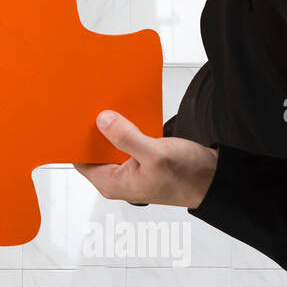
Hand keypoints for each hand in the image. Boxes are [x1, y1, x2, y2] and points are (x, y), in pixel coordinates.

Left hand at [74, 110, 216, 208]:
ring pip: (109, 143)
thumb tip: (102, 120)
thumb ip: (126, 137)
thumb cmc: (188, 177)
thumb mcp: (155, 154)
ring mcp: (128, 168)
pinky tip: (124, 112)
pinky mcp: (139, 159)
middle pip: (93, 150)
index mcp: (112, 183)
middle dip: (91, 129)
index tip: (72, 117)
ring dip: (109, 126)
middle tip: (88, 104)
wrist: (214, 180)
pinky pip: (124, 140)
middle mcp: (116, 178)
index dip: (74, 139)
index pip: (79, 159)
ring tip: (105, 103)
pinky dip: (124, 127)